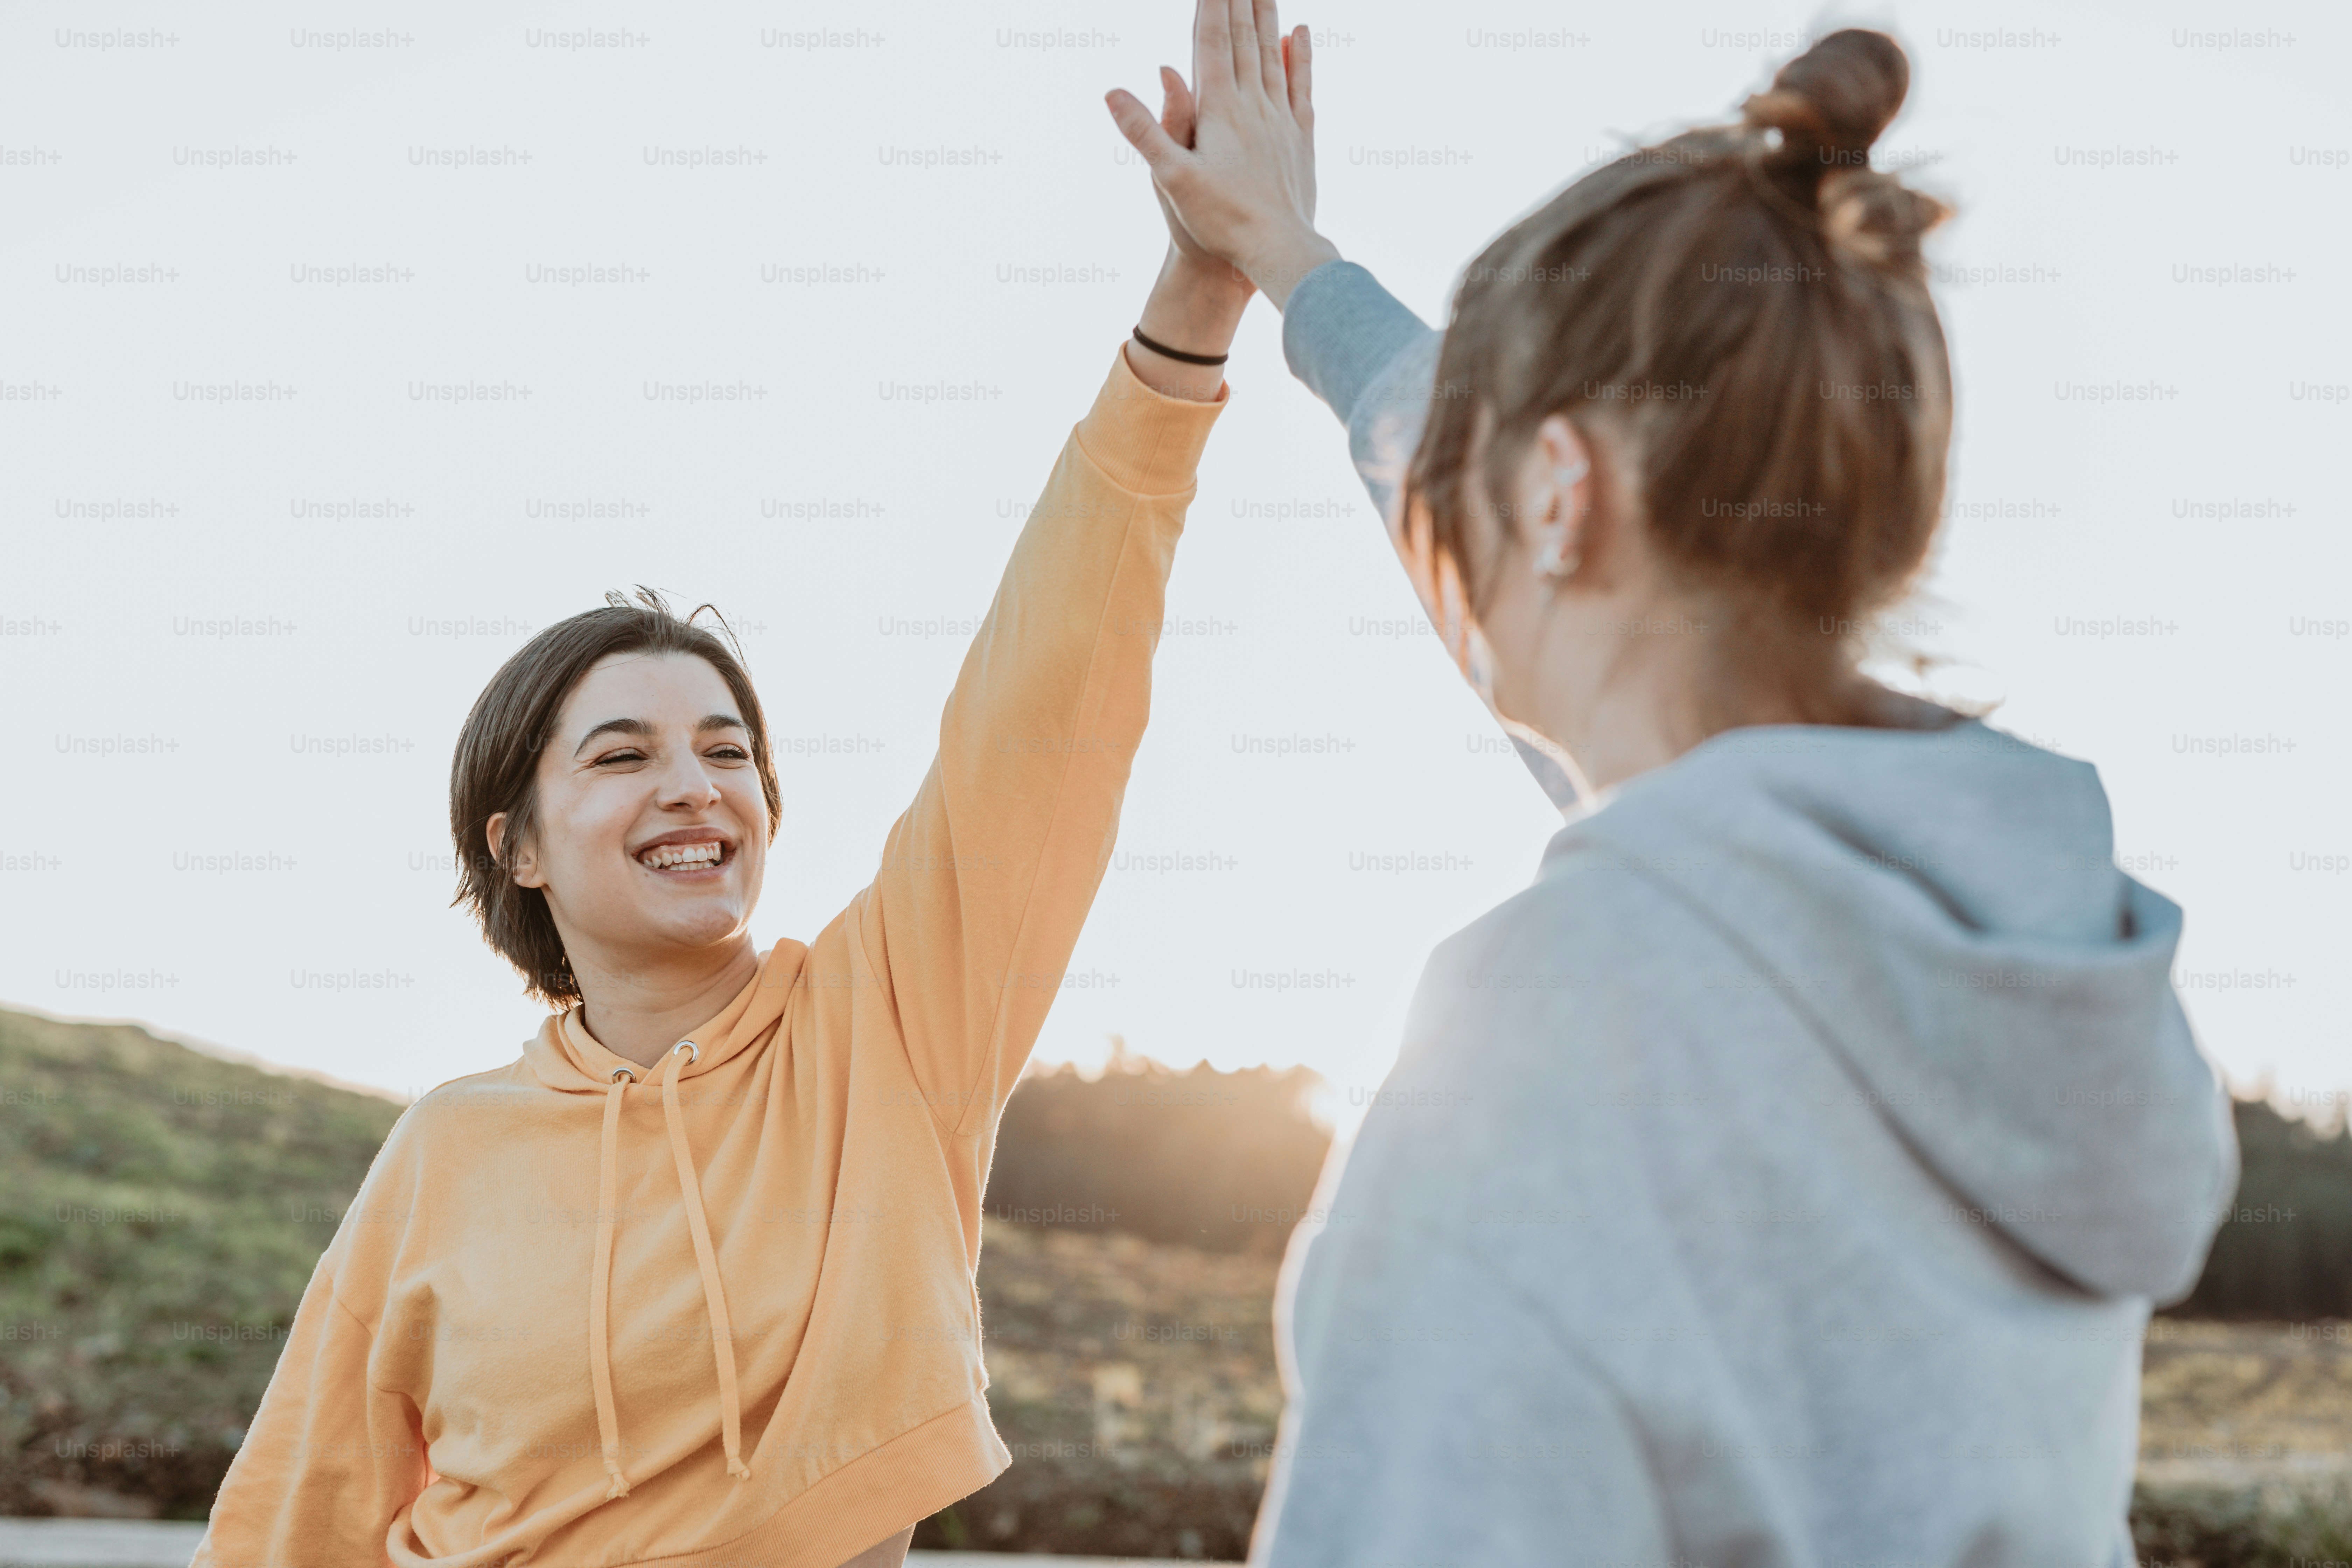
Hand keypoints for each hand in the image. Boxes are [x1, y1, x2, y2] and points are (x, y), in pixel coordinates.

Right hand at [1106, 0, 1340, 310]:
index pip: (1213, 43)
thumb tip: (1112, 93)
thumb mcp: (1171, 179)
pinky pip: (1301, 86)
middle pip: (1245, 39)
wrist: (1278, 250)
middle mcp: (1254, 106)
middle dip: (1239, 0)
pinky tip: (1300, 32)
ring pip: (1274, 54)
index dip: (1210, 5)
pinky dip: (1301, 55)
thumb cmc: (1221, 221)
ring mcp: (1281, 120)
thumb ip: (1145, 131)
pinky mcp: (1301, 139)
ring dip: (1267, 17)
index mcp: (1220, 110)